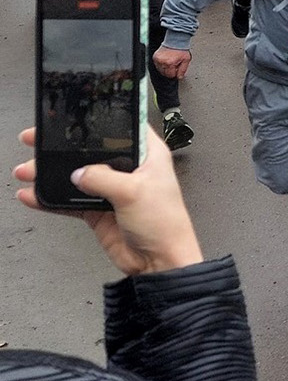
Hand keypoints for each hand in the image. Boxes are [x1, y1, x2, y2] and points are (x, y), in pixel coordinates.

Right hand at [13, 126, 203, 276]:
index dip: (98, 122)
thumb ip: (103, 177)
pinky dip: (50, 198)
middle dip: (63, 147)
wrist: (159, 262)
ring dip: (51, 173)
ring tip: (28, 170)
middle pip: (91, 150)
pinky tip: (33, 195)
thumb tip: (79, 173)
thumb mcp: (134, 192)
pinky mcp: (99, 210)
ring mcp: (112, 189)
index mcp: (148, 155)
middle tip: (37, 141)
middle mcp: (130, 169)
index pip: (121, 129)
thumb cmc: (165, 223)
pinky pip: (69, 200)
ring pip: (76, 174)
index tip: (72, 118)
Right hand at [153, 46, 190, 78]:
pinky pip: (157, 65)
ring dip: (165, 68)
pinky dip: (161, 65)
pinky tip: (166, 61)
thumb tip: (179, 77)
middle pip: (164, 73)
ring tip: (171, 62)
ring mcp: (157, 59)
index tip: (177, 69)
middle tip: (175, 65)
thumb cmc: (181, 49)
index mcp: (170, 63)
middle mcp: (162, 62)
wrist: (175, 40)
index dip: (175, 73)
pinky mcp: (155, 57)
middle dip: (170, 71)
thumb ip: (183, 70)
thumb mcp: (186, 60)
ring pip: (160, 70)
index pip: (170, 75)